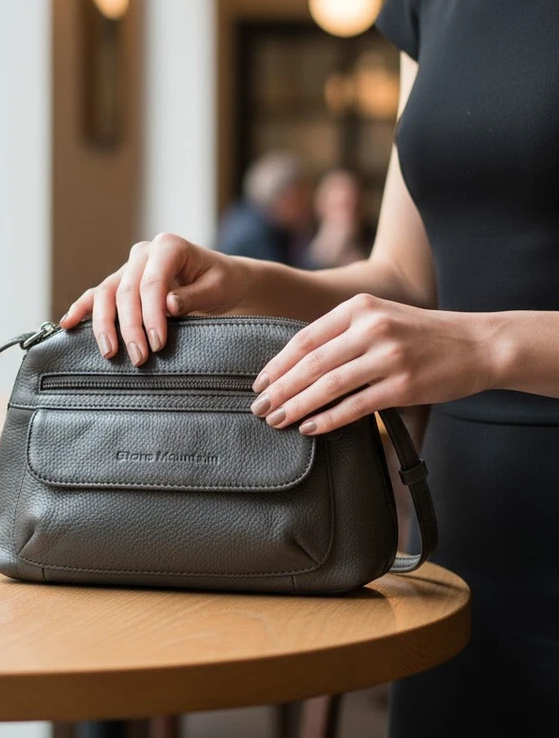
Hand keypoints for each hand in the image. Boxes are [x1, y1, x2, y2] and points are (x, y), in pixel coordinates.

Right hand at [59, 233, 245, 365]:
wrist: (223, 282)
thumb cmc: (222, 284)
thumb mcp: (217, 289)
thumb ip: (194, 296)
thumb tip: (168, 304)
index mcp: (168, 246)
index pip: (151, 283)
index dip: (151, 315)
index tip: (157, 344)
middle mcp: (144, 253)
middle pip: (126, 291)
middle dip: (130, 327)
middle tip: (139, 358)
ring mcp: (129, 267)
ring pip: (106, 293)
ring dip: (104, 324)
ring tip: (109, 352)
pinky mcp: (121, 282)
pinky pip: (96, 295)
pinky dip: (81, 309)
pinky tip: (68, 323)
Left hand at [249, 293, 496, 434]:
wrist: (477, 344)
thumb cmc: (420, 334)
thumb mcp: (379, 317)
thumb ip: (341, 333)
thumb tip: (294, 363)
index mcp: (358, 309)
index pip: (305, 339)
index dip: (278, 364)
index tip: (259, 382)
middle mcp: (371, 329)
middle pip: (311, 364)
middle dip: (280, 388)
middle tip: (259, 407)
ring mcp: (388, 357)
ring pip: (328, 386)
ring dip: (297, 406)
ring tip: (277, 420)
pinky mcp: (403, 386)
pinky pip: (356, 406)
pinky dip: (328, 419)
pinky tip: (309, 427)